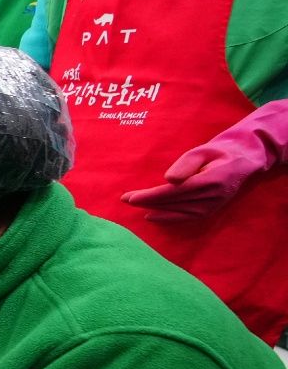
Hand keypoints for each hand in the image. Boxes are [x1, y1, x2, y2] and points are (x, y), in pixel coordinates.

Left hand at [121, 100, 287, 223]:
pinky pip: (187, 217)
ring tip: (135, 206)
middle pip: (175, 202)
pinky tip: (152, 216)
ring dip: (155, 210)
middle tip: (124, 199)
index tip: (131, 197)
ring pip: (179, 212)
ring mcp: (214, 206)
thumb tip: (169, 180)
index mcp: (212, 180)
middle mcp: (214, 196)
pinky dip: (169, 218)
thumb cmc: (219, 152)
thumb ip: (186, 164)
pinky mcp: (212, 211)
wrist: (243, 161)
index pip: (176, 191)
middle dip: (148, 202)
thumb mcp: (203, 150)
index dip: (152, 196)